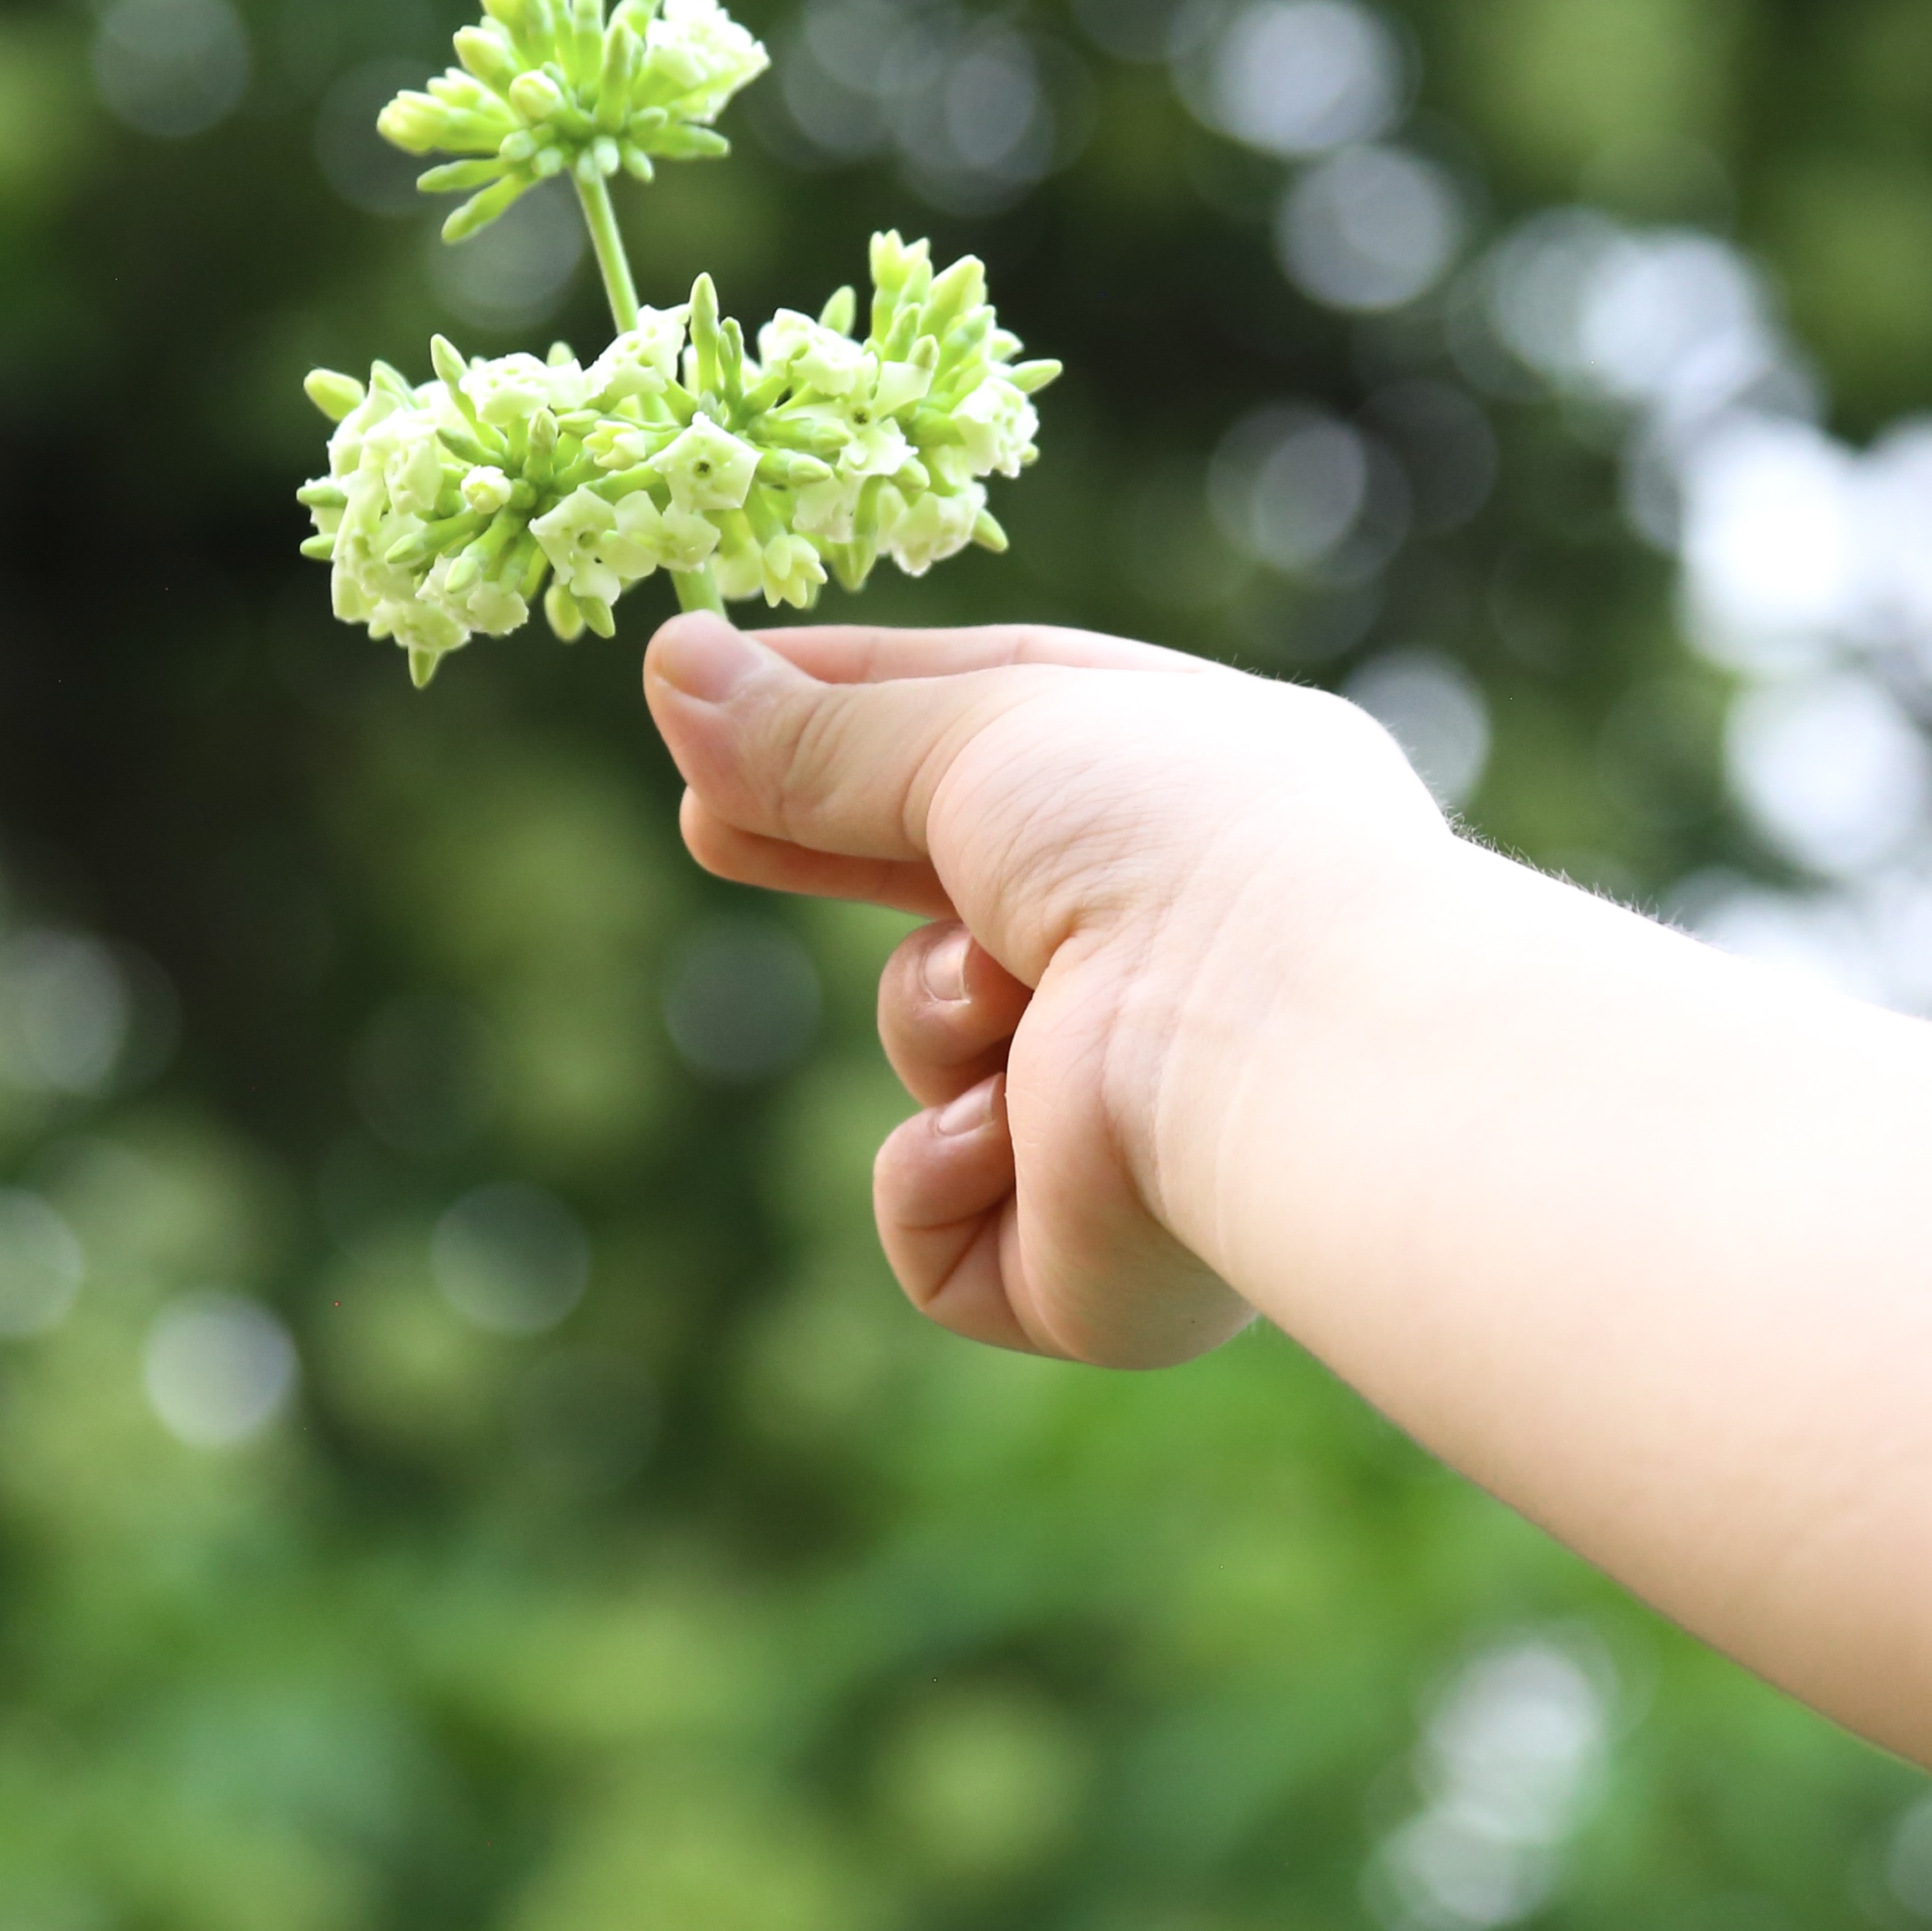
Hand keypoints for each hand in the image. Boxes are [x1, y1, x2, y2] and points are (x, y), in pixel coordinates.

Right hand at [638, 608, 1449, 1365]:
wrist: (1264, 1038)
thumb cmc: (1170, 846)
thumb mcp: (978, 735)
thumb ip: (818, 730)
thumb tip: (668, 667)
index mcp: (1204, 791)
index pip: (1006, 732)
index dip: (859, 706)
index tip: (725, 688)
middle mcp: (1189, 948)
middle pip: (955, 895)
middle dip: (832, 856)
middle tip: (709, 822)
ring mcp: (1143, 1108)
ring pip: (935, 1053)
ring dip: (931, 1018)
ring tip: (1009, 1002)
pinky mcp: (1091, 1263)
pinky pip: (938, 1226)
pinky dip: (939, 1178)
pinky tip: (1002, 1137)